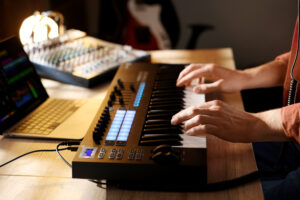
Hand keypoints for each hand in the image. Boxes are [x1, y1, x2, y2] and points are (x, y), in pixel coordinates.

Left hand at [171, 100, 286, 142]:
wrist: (253, 124)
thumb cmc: (239, 120)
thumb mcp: (223, 112)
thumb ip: (211, 114)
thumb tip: (198, 120)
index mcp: (215, 104)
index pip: (195, 106)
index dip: (185, 112)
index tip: (178, 116)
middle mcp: (215, 109)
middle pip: (193, 110)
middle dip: (180, 115)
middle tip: (173, 120)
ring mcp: (217, 118)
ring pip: (196, 118)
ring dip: (187, 123)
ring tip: (182, 128)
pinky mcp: (220, 127)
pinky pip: (203, 128)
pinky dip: (194, 130)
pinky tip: (190, 133)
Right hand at [176, 63, 246, 93]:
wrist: (244, 79)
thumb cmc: (235, 83)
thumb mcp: (220, 87)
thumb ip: (206, 88)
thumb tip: (194, 89)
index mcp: (210, 69)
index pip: (192, 73)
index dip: (184, 79)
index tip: (178, 85)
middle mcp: (209, 66)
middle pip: (191, 68)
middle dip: (183, 75)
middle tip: (178, 83)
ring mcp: (211, 67)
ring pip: (195, 69)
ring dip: (189, 75)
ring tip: (185, 84)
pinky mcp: (213, 70)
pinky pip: (200, 72)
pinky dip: (195, 77)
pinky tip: (197, 84)